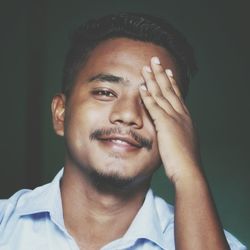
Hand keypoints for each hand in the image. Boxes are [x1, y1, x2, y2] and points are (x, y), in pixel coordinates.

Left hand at [139, 57, 200, 183]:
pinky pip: (155, 107)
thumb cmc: (185, 162)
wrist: (189, 171)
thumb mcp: (183, 143)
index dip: (171, 83)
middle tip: (156, 60)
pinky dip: (148, 96)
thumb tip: (172, 133)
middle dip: (161, 74)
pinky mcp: (166, 125)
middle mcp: (181, 114)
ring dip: (153, 80)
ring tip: (146, 67)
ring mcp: (174, 118)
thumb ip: (176, 134)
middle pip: (170, 90)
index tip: (167, 72)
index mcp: (185, 118)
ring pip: (162, 94)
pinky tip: (142, 86)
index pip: (177, 96)